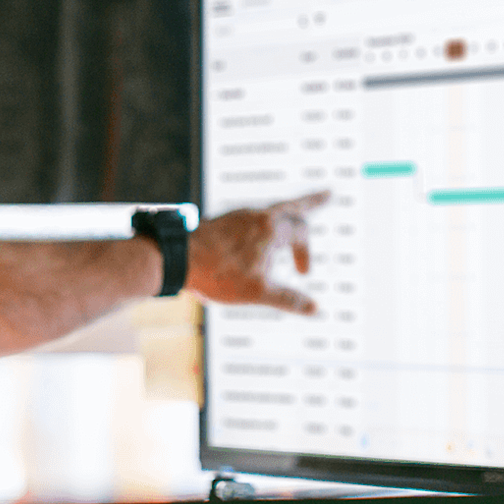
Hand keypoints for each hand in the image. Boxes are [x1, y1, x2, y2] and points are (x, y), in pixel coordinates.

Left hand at [183, 190, 328, 313]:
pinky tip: (256, 231)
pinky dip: (264, 222)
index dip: (306, 253)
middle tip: (328, 194)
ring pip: (269, 210)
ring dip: (286, 213)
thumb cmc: (217, 274)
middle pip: (291, 205)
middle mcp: (256, 215)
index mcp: (271, 228)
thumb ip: (288, 299)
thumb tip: (315, 309)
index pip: (302, 231)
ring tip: (293, 212)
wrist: (175, 259)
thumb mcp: (258, 293)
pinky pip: (251, 218)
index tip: (303, 273)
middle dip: (312, 201)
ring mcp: (237, 215)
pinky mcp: (222, 221)